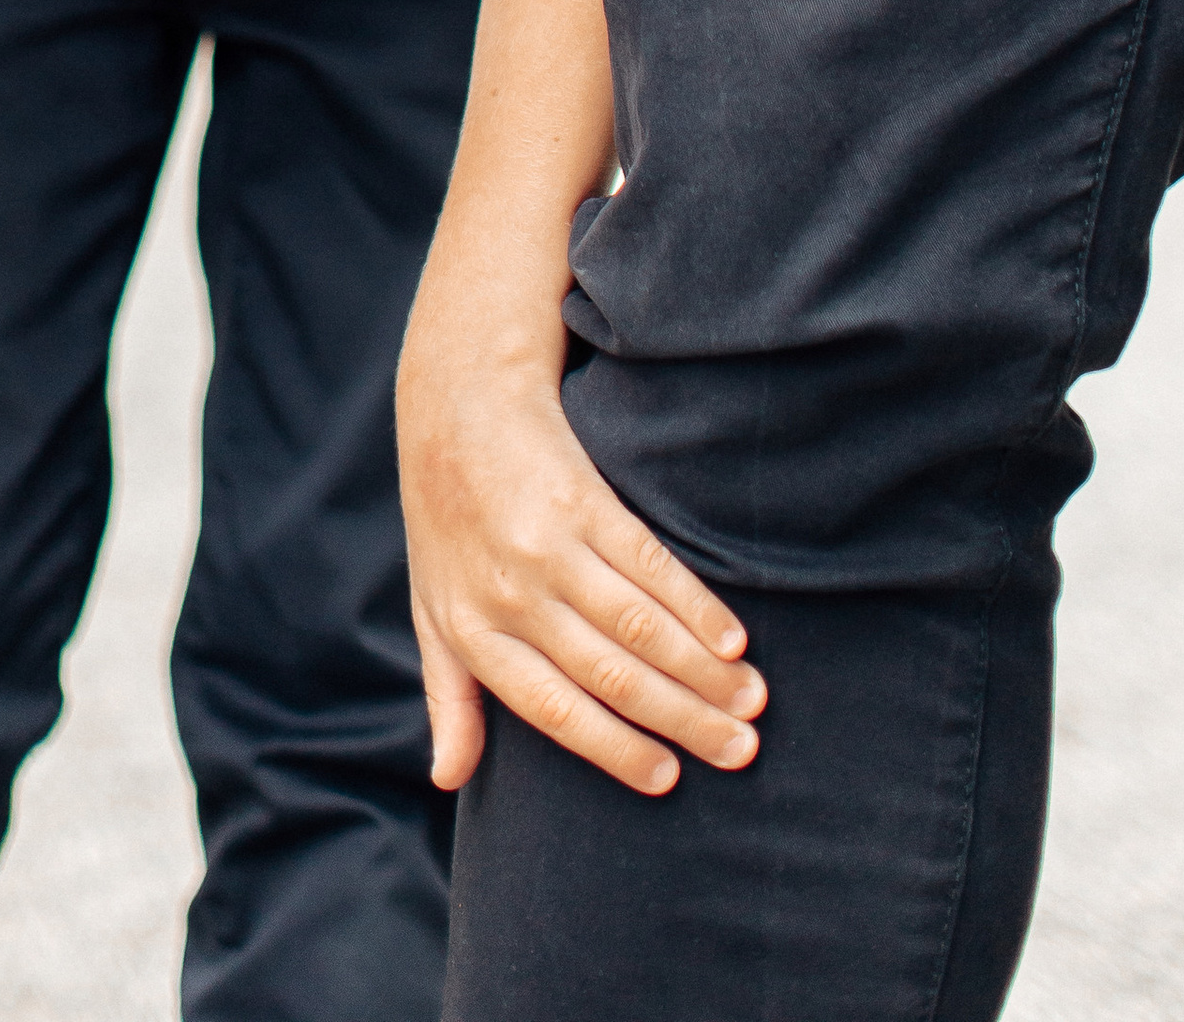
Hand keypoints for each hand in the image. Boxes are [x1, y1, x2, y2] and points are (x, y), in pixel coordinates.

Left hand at [397, 317, 764, 798]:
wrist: (455, 402)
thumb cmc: (447, 522)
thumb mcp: (432, 610)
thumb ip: (449, 695)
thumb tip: (451, 781)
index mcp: (474, 631)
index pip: (553, 710)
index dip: (615, 749)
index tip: (669, 779)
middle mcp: (510, 593)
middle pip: (610, 675)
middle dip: (683, 719)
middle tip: (741, 750)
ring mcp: (545, 544)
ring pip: (638, 625)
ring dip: (703, 671)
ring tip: (751, 700)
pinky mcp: (580, 496)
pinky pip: (648, 563)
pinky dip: (696, 605)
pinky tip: (732, 638)